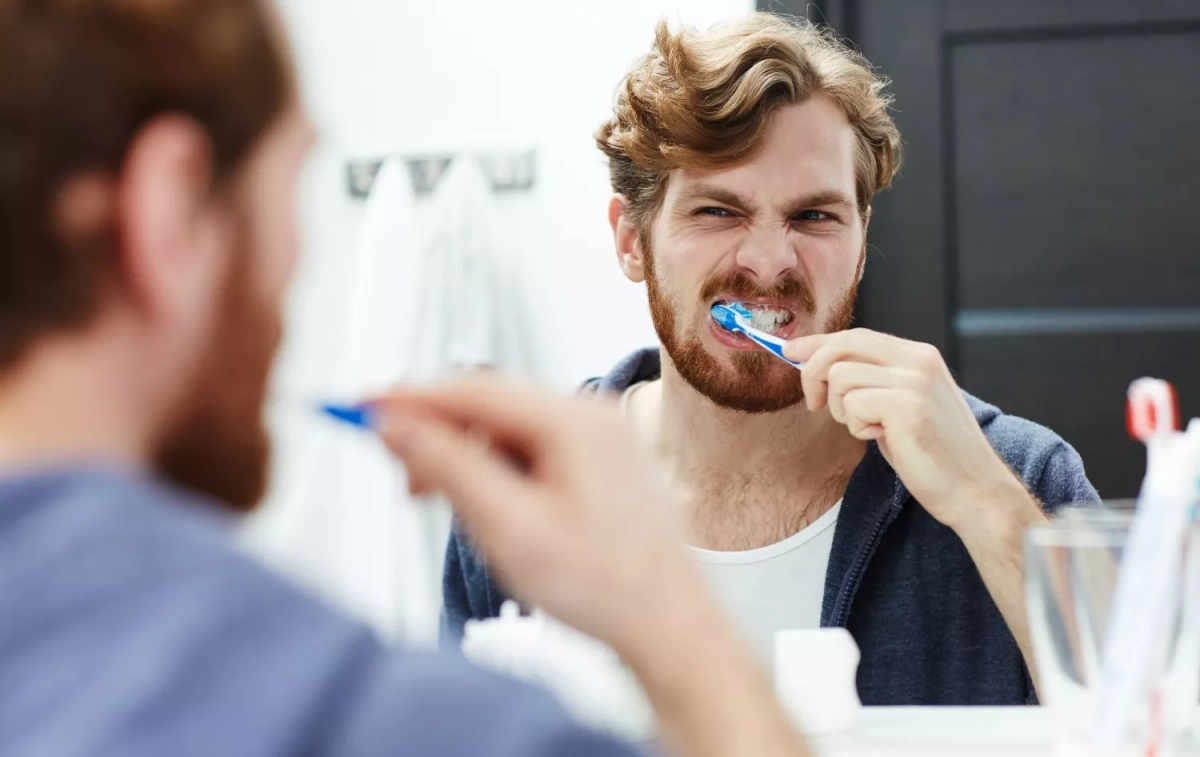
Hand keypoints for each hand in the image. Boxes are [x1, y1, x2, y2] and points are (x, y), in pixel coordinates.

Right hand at [372, 376, 704, 654]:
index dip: (411, 398)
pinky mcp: (603, 462)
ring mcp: (602, 436)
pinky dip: (499, 469)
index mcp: (574, 421)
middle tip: (401, 478)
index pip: (473, 389)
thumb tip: (395, 424)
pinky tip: (488, 508)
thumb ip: (447, 467)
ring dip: (468, 457)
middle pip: (491, 404)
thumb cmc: (602, 586)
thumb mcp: (507, 528)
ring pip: (510, 429)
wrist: (669, 625)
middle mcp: (593, 415)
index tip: (363, 405)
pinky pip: (535, 448)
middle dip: (438, 434)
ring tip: (444, 506)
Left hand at [784, 329, 1029, 532]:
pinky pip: (852, 405)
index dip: (818, 343)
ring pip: (841, 377)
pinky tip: (882, 439)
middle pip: (842, 345)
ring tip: (871, 430)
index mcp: (919, 356)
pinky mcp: (906, 405)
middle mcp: (918, 360)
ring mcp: (914, 380)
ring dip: (843, 410)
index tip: (791, 352)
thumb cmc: (934, 456)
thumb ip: (871, 383)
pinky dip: (857, 427)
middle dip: (813, 372)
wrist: (975, 492)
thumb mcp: (902, 407)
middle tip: (814, 404)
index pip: (856, 335)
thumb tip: (819, 367)